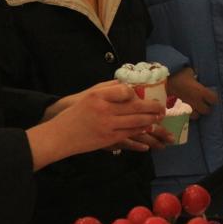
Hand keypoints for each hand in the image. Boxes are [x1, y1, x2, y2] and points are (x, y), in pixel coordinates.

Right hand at [28, 82, 164, 168]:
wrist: (60, 134)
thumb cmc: (76, 112)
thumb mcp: (90, 94)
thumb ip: (109, 88)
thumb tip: (129, 84)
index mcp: (99, 96)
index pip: (125, 91)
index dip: (138, 94)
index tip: (146, 95)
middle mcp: (104, 110)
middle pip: (135, 108)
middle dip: (152, 108)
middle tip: (162, 108)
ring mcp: (107, 125)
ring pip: (135, 122)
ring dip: (150, 121)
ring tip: (159, 119)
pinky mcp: (108, 139)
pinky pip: (130, 135)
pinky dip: (141, 132)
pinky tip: (148, 130)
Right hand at [167, 67, 216, 115]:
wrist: (160, 83)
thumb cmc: (176, 75)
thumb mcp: (188, 71)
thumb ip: (195, 75)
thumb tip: (197, 74)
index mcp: (201, 92)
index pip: (214, 99)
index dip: (213, 98)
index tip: (210, 95)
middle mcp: (196, 102)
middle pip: (207, 110)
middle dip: (206, 106)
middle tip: (203, 102)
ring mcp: (187, 108)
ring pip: (197, 116)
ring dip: (197, 112)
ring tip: (194, 107)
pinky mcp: (179, 112)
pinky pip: (186, 116)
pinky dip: (187, 114)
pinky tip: (185, 109)